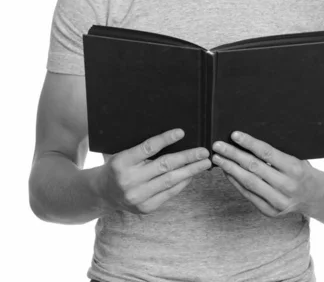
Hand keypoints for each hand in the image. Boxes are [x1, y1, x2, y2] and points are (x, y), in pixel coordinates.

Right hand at [96, 129, 210, 214]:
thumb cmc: (117, 166)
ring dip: (190, 171)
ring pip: (170, 180)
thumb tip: (172, 136)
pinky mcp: (145, 208)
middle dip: (187, 157)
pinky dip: (182, 183)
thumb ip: (141, 147)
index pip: (148, 148)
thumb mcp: (122, 152)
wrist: (102, 192)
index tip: (182, 132)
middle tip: (204, 151)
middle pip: (164, 166)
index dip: (166, 139)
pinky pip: (169, 193)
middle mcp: (129, 181)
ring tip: (204, 163)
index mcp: (121, 162)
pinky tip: (191, 174)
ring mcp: (137, 197)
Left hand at [212, 132, 323, 217]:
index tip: (234, 134)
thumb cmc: (303, 170)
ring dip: (230, 169)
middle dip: (233, 155)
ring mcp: (278, 201)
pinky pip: (249, 195)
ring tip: (217, 158)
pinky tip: (227, 172)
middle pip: (254, 168)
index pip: (267, 153)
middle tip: (217, 145)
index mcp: (295, 168)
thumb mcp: (298, 156)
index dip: (249, 143)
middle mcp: (287, 186)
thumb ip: (277, 151)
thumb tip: (249, 138)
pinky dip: (236, 182)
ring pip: (249, 182)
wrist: (317, 198)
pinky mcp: (271, 211)